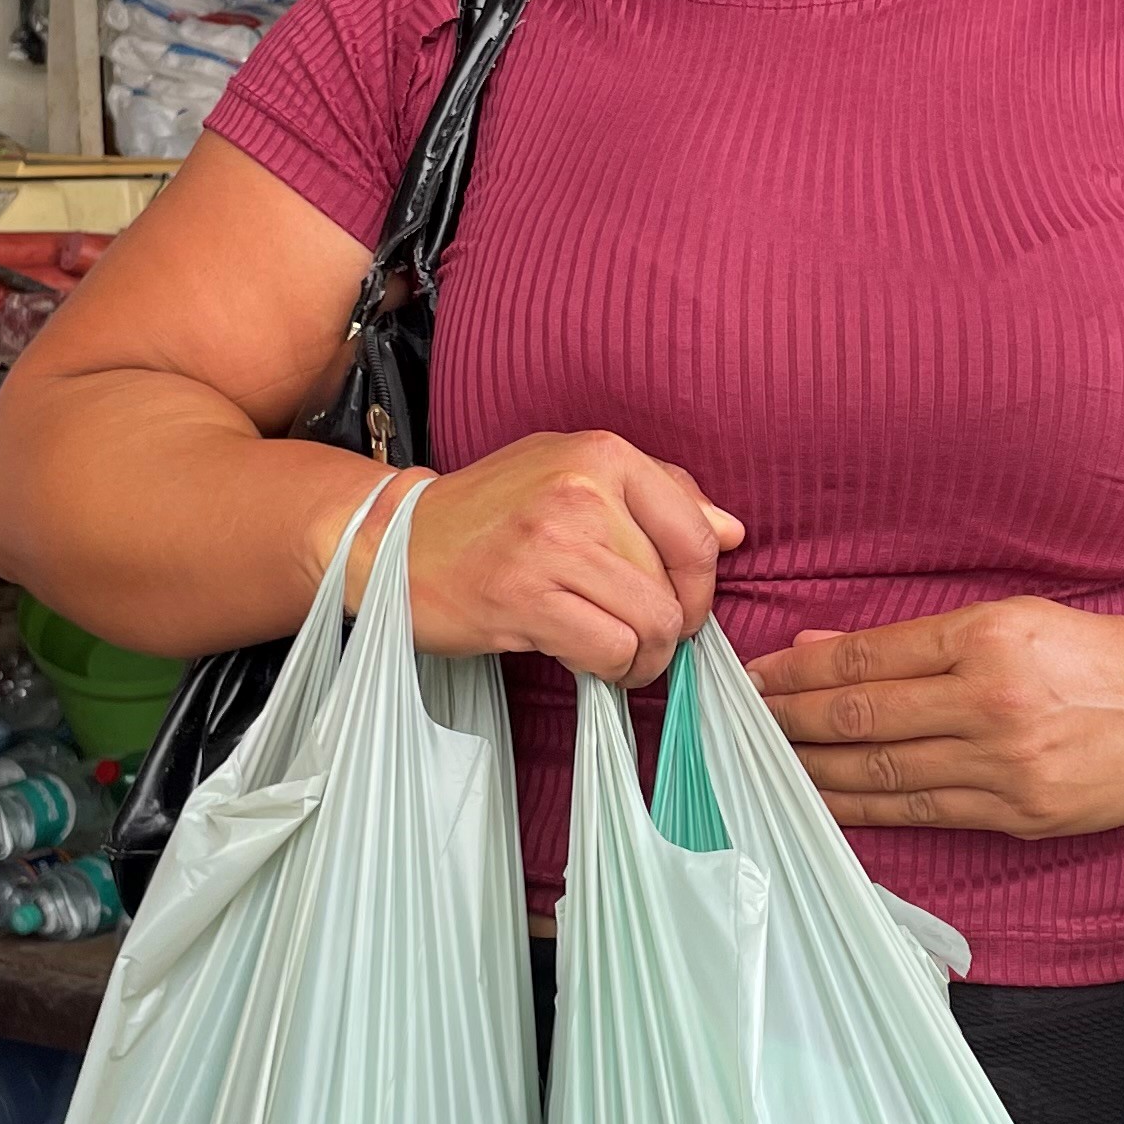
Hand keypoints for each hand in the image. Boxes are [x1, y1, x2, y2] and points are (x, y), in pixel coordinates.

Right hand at [336, 431, 741, 683]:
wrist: (392, 540)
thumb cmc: (490, 513)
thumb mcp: (571, 475)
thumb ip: (657, 496)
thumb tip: (731, 531)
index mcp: (601, 453)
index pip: (696, 531)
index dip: (701, 584)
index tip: (681, 604)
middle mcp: (581, 490)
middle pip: (676, 586)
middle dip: (670, 629)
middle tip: (636, 637)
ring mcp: (551, 543)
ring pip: (652, 624)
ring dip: (644, 657)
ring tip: (615, 655)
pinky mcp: (523, 596)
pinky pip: (609, 651)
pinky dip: (610, 671)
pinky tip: (586, 661)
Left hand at [750, 600, 1123, 838]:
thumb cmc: (1092, 653)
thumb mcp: (1010, 618)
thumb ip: (913, 639)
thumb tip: (817, 651)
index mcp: (986, 637)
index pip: (867, 658)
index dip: (799, 673)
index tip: (754, 679)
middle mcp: (991, 700)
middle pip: (863, 716)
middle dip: (789, 723)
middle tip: (739, 725)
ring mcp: (1005, 764)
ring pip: (882, 772)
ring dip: (812, 771)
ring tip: (762, 768)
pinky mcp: (1018, 813)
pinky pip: (921, 814)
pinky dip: (862, 810)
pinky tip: (822, 802)